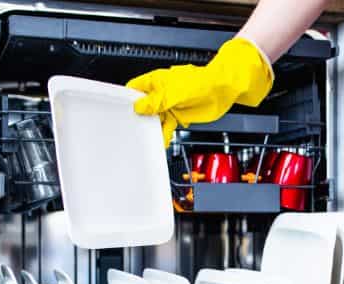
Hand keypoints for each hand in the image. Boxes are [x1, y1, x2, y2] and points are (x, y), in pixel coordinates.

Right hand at [126, 38, 273, 145]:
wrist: (222, 89)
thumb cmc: (200, 82)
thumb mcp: (173, 92)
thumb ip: (156, 101)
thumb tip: (139, 107)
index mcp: (156, 81)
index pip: (134, 90)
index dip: (127, 100)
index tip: (121, 111)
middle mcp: (161, 93)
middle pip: (144, 107)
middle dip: (139, 117)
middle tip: (133, 129)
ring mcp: (170, 105)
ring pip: (155, 119)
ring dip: (152, 129)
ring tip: (147, 138)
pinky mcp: (179, 115)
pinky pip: (167, 127)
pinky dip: (164, 134)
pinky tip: (161, 141)